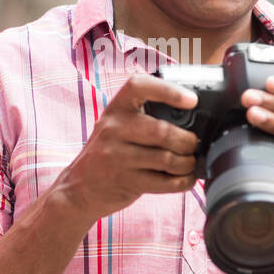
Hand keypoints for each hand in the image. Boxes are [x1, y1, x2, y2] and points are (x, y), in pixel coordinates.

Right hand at [53, 73, 200, 222]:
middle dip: (188, 141)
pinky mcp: (126, 182)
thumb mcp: (117, 125)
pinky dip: (183, 181)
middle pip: (162, 131)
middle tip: (193, 144)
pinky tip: (185, 178)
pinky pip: (165, 182)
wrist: (80, 187)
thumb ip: (144, 116)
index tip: (192, 100)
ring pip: (167, 159)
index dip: (168, 91)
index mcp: (116, 108)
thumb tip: (193, 116)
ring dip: (187, 163)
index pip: (139, 86)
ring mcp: (118, 157)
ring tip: (189, 163)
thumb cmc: (108, 151)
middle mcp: (113, 129)